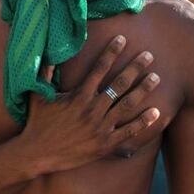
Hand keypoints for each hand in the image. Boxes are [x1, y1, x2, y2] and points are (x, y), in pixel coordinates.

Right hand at [17, 35, 160, 173]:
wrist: (37, 154)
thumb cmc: (37, 122)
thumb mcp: (38, 94)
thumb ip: (45, 73)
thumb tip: (49, 51)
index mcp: (78, 95)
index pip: (99, 68)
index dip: (112, 52)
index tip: (123, 39)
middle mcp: (92, 109)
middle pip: (119, 83)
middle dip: (135, 67)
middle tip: (149, 55)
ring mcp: (100, 127)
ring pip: (127, 105)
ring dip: (143, 90)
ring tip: (156, 78)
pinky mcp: (105, 144)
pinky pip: (129, 132)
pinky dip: (143, 122)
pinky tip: (156, 112)